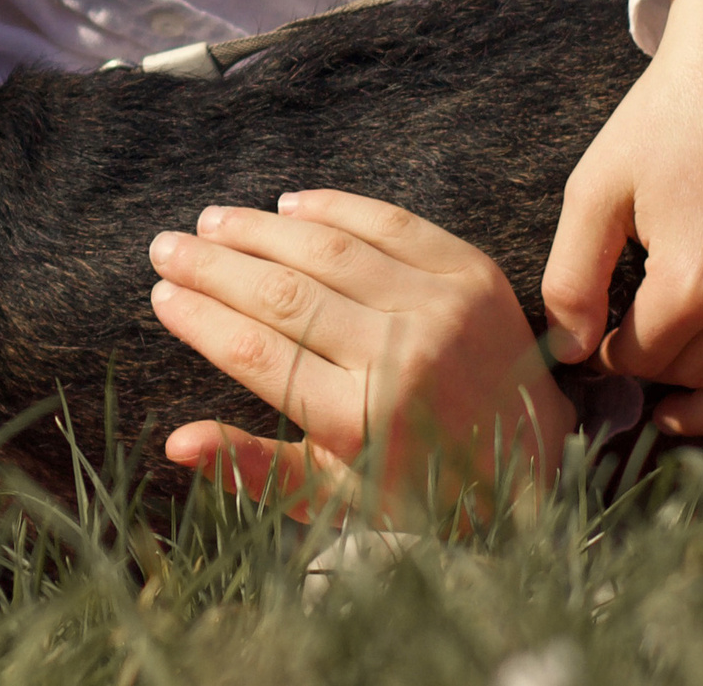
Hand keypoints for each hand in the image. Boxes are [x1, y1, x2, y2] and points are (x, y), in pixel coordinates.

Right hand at [150, 190, 573, 519]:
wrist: (542, 461)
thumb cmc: (423, 487)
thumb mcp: (336, 498)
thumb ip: (254, 470)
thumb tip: (174, 443)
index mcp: (364, 422)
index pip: (259, 355)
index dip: (201, 320)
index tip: (161, 297)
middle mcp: (404, 358)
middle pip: (283, 296)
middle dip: (212, 267)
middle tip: (165, 248)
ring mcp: (442, 309)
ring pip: (327, 252)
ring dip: (259, 229)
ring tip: (212, 221)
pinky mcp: (472, 273)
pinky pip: (389, 223)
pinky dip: (333, 208)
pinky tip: (288, 205)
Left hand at [540, 0, 702, 443]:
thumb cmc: (669, 117)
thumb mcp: (596, 187)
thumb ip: (571, 275)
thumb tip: (564, 351)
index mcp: (693, 282)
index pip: (640, 357)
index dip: (608, 356)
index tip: (594, 343)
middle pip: (697, 376)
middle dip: (656, 380)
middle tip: (629, 372)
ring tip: (675, 414)